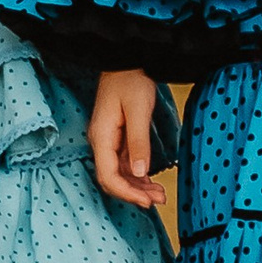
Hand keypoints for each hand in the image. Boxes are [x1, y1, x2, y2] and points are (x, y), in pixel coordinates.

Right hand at [89, 67, 164, 210]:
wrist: (126, 60)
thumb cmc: (130, 80)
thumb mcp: (138, 110)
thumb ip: (138, 142)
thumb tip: (140, 172)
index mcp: (101, 136)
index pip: (108, 176)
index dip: (126, 193)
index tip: (147, 202)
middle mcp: (101, 141)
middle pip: (112, 179)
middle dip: (134, 193)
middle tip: (159, 200)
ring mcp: (108, 140)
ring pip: (119, 173)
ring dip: (137, 186)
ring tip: (160, 194)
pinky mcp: (117, 137)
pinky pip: (124, 163)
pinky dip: (138, 175)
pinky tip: (152, 180)